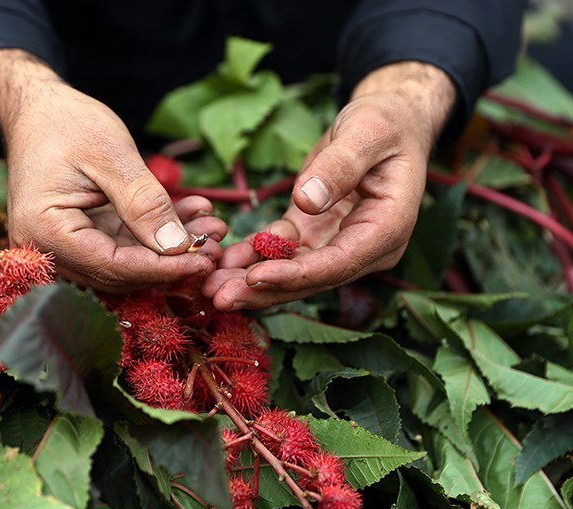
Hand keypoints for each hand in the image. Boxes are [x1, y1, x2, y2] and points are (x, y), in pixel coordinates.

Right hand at [0, 49, 226, 291]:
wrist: (37, 109)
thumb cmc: (66, 122)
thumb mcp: (111, 154)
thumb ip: (143, 203)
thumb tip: (177, 247)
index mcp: (44, 230)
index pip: (112, 266)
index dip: (161, 268)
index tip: (203, 260)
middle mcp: (46, 249)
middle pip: (118, 274)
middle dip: (169, 262)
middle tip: (215, 246)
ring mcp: (61, 247)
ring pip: (125, 264)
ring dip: (167, 249)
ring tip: (210, 226)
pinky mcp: (79, 238)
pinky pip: (121, 247)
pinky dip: (154, 235)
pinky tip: (189, 216)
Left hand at [203, 62, 456, 309]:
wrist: (389, 120)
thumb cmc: (387, 122)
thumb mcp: (369, 132)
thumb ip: (341, 165)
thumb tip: (307, 200)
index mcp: (388, 228)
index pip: (340, 263)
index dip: (297, 274)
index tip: (256, 277)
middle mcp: (364, 246)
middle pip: (311, 279)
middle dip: (264, 290)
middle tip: (219, 298)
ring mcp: (337, 242)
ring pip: (292, 272)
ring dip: (250, 282)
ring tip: (209, 287)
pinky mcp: (313, 231)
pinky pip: (279, 249)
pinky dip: (251, 256)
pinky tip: (221, 260)